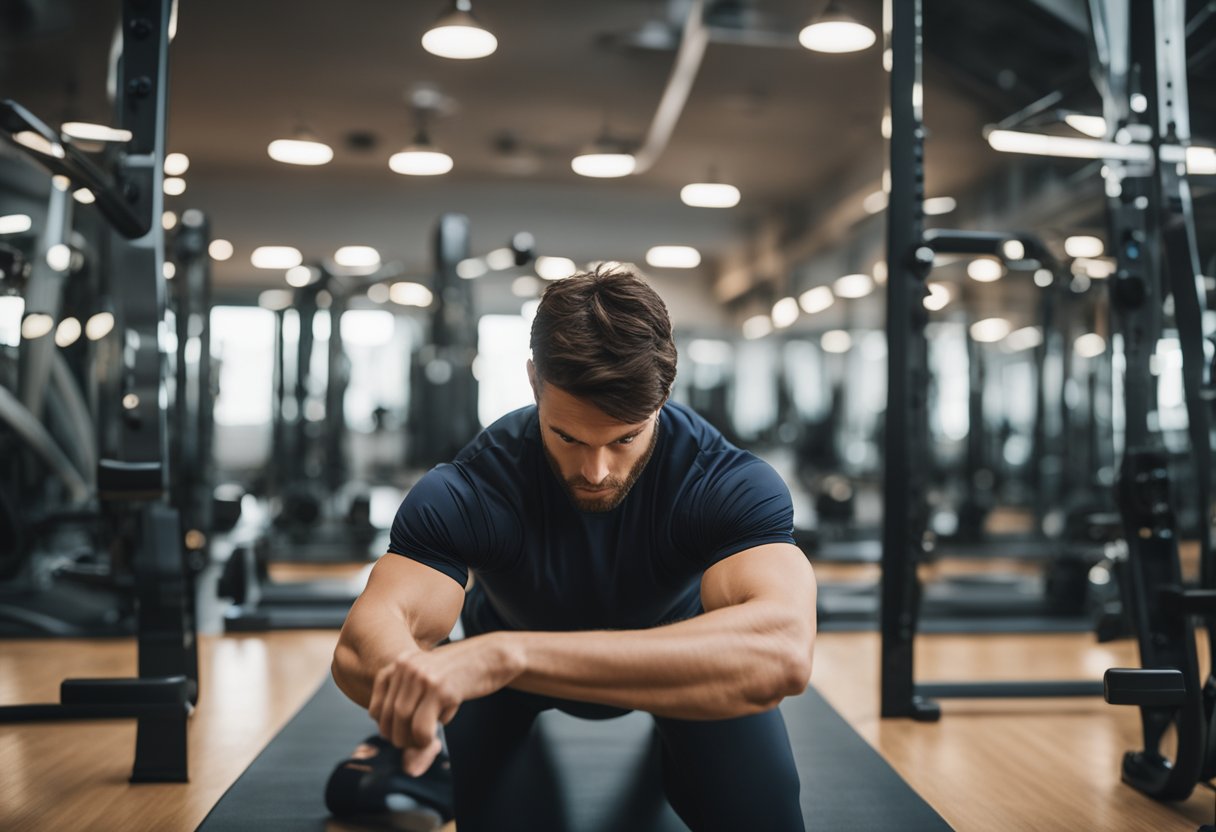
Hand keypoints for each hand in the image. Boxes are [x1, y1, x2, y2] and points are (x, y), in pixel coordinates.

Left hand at [367, 634, 523, 774]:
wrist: (494, 655)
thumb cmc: (463, 673)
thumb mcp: (431, 683)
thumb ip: (412, 709)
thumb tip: (403, 759)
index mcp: (400, 662)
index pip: (376, 708)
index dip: (388, 728)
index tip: (404, 734)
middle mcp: (406, 666)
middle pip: (387, 718)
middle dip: (400, 739)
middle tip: (417, 743)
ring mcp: (422, 676)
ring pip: (402, 724)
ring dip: (412, 742)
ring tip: (427, 740)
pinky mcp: (440, 689)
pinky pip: (421, 729)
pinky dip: (426, 740)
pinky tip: (438, 732)